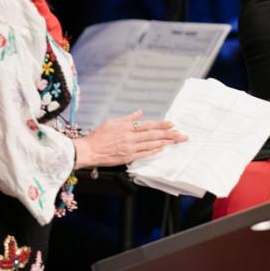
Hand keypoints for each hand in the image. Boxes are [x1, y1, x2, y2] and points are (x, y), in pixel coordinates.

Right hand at [73, 110, 187, 168]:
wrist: (89, 150)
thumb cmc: (98, 136)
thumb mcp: (112, 122)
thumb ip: (127, 118)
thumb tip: (139, 113)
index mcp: (127, 128)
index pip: (148, 125)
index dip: (161, 124)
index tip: (172, 124)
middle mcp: (131, 137)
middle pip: (153, 135)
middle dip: (169, 134)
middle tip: (181, 134)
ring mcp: (130, 148)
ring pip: (151, 144)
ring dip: (165, 142)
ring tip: (175, 141)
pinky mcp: (128, 157)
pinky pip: (144, 154)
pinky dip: (154, 151)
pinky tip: (162, 149)